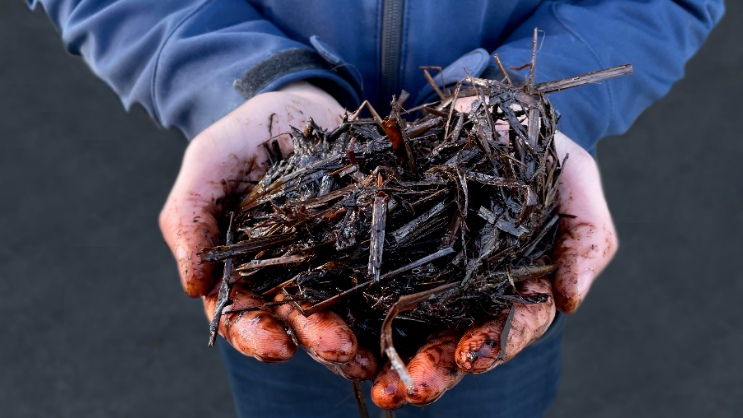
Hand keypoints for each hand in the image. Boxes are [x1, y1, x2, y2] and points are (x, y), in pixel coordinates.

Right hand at [159, 82, 375, 378]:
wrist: (304, 105)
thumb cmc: (248, 134)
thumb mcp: (209, 162)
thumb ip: (189, 217)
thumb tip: (194, 286)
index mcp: (239, 264)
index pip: (240, 311)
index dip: (254, 334)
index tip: (276, 346)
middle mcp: (284, 274)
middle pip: (294, 318)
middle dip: (314, 338)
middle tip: (338, 349)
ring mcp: (328, 262)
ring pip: (337, 306)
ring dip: (352, 331)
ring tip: (368, 348)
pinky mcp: (364, 245)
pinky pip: (374, 275)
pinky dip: (384, 300)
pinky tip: (398, 318)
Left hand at [371, 130, 617, 407]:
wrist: (478, 106)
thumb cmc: (537, 144)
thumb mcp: (576, 179)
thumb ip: (588, 238)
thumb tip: (569, 302)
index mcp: (519, 280)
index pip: (513, 324)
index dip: (494, 344)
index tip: (471, 357)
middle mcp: (471, 286)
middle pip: (456, 338)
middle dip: (436, 368)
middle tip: (410, 390)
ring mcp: (428, 269)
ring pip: (411, 324)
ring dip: (392, 356)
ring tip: (373, 381)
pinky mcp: (390, 247)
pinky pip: (371, 281)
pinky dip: (357, 309)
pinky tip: (337, 330)